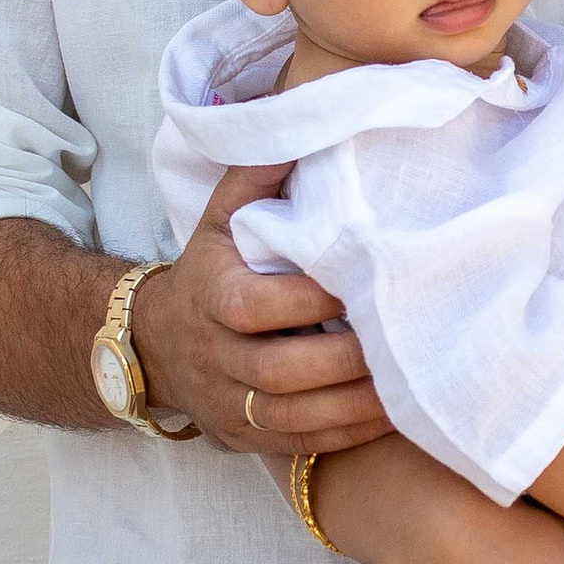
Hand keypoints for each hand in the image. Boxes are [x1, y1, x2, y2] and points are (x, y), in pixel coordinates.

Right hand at [134, 162, 390, 455]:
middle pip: (278, 371)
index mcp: (207, 295)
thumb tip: (308, 118)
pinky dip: (347, 435)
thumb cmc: (209, 268)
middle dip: (345, 362)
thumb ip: (260, 174)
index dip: (310, 301)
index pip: (255, 306)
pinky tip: (390, 417)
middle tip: (403, 343)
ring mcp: (223, 403)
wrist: (154, 341)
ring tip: (409, 388)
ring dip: (354, 407)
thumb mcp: (220, 216)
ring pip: (291, 418)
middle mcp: (211, 355)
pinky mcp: (241, 438)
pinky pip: (298, 446)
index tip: (364, 283)